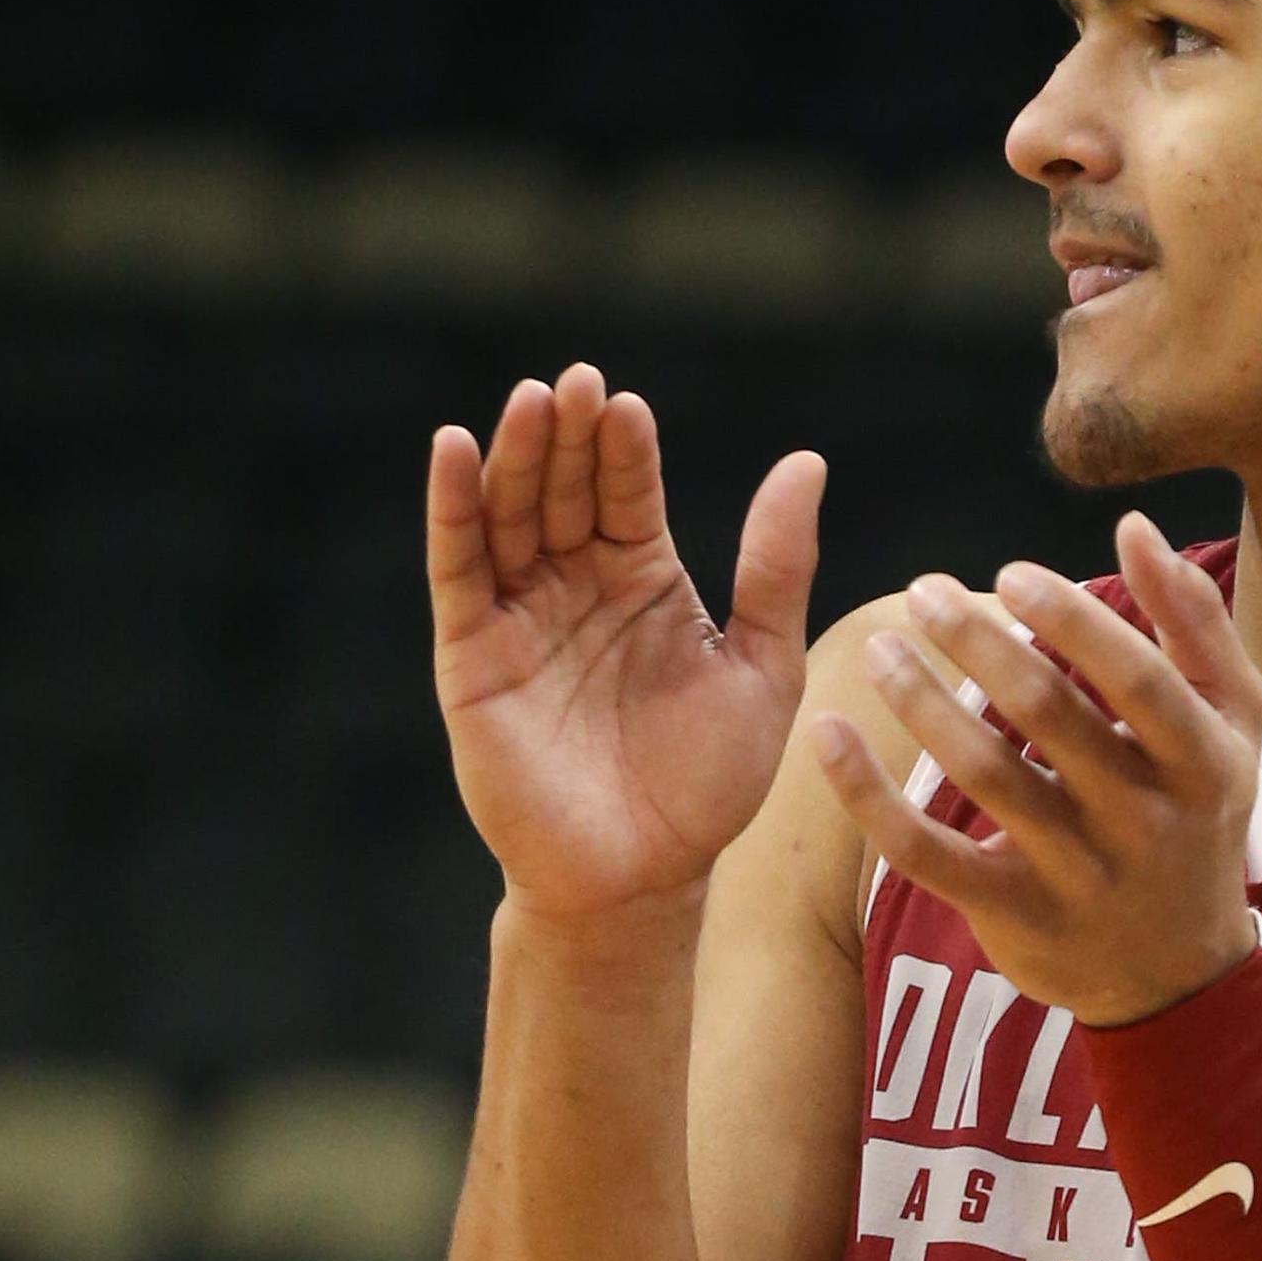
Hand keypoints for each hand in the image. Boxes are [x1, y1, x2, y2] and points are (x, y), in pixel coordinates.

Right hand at [426, 362, 824, 923]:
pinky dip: (453, 509)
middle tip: (573, 383)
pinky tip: (455, 450)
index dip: (624, 449)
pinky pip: (458, 570)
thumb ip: (777, 568)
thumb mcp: (762, 666)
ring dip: (513, 457)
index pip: (626, 492)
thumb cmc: (707, 784)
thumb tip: (808, 461)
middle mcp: (575, 585)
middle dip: (565, 436)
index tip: (626, 405)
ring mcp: (519, 616)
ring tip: (528, 403)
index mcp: (644, 580)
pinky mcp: (471, 654)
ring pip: (509, 515)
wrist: (642, 877)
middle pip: (562, 489)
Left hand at [810, 510, 1261, 1026]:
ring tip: (882, 649)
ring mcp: (1075, 874)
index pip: (1135, 677)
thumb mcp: (1232, 721)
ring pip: (983, 775)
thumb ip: (1192, 622)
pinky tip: (829, 735)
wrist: (1176, 973)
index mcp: (1202, 760)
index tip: (1007, 572)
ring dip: (921, 700)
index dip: (1070, 619)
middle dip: (977, 642)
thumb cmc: (1199, 815)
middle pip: (1048, 715)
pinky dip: (868, 793)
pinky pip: (924, 851)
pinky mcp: (1011, 914)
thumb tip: (1133, 527)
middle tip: (923, 592)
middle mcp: (1142, 819)